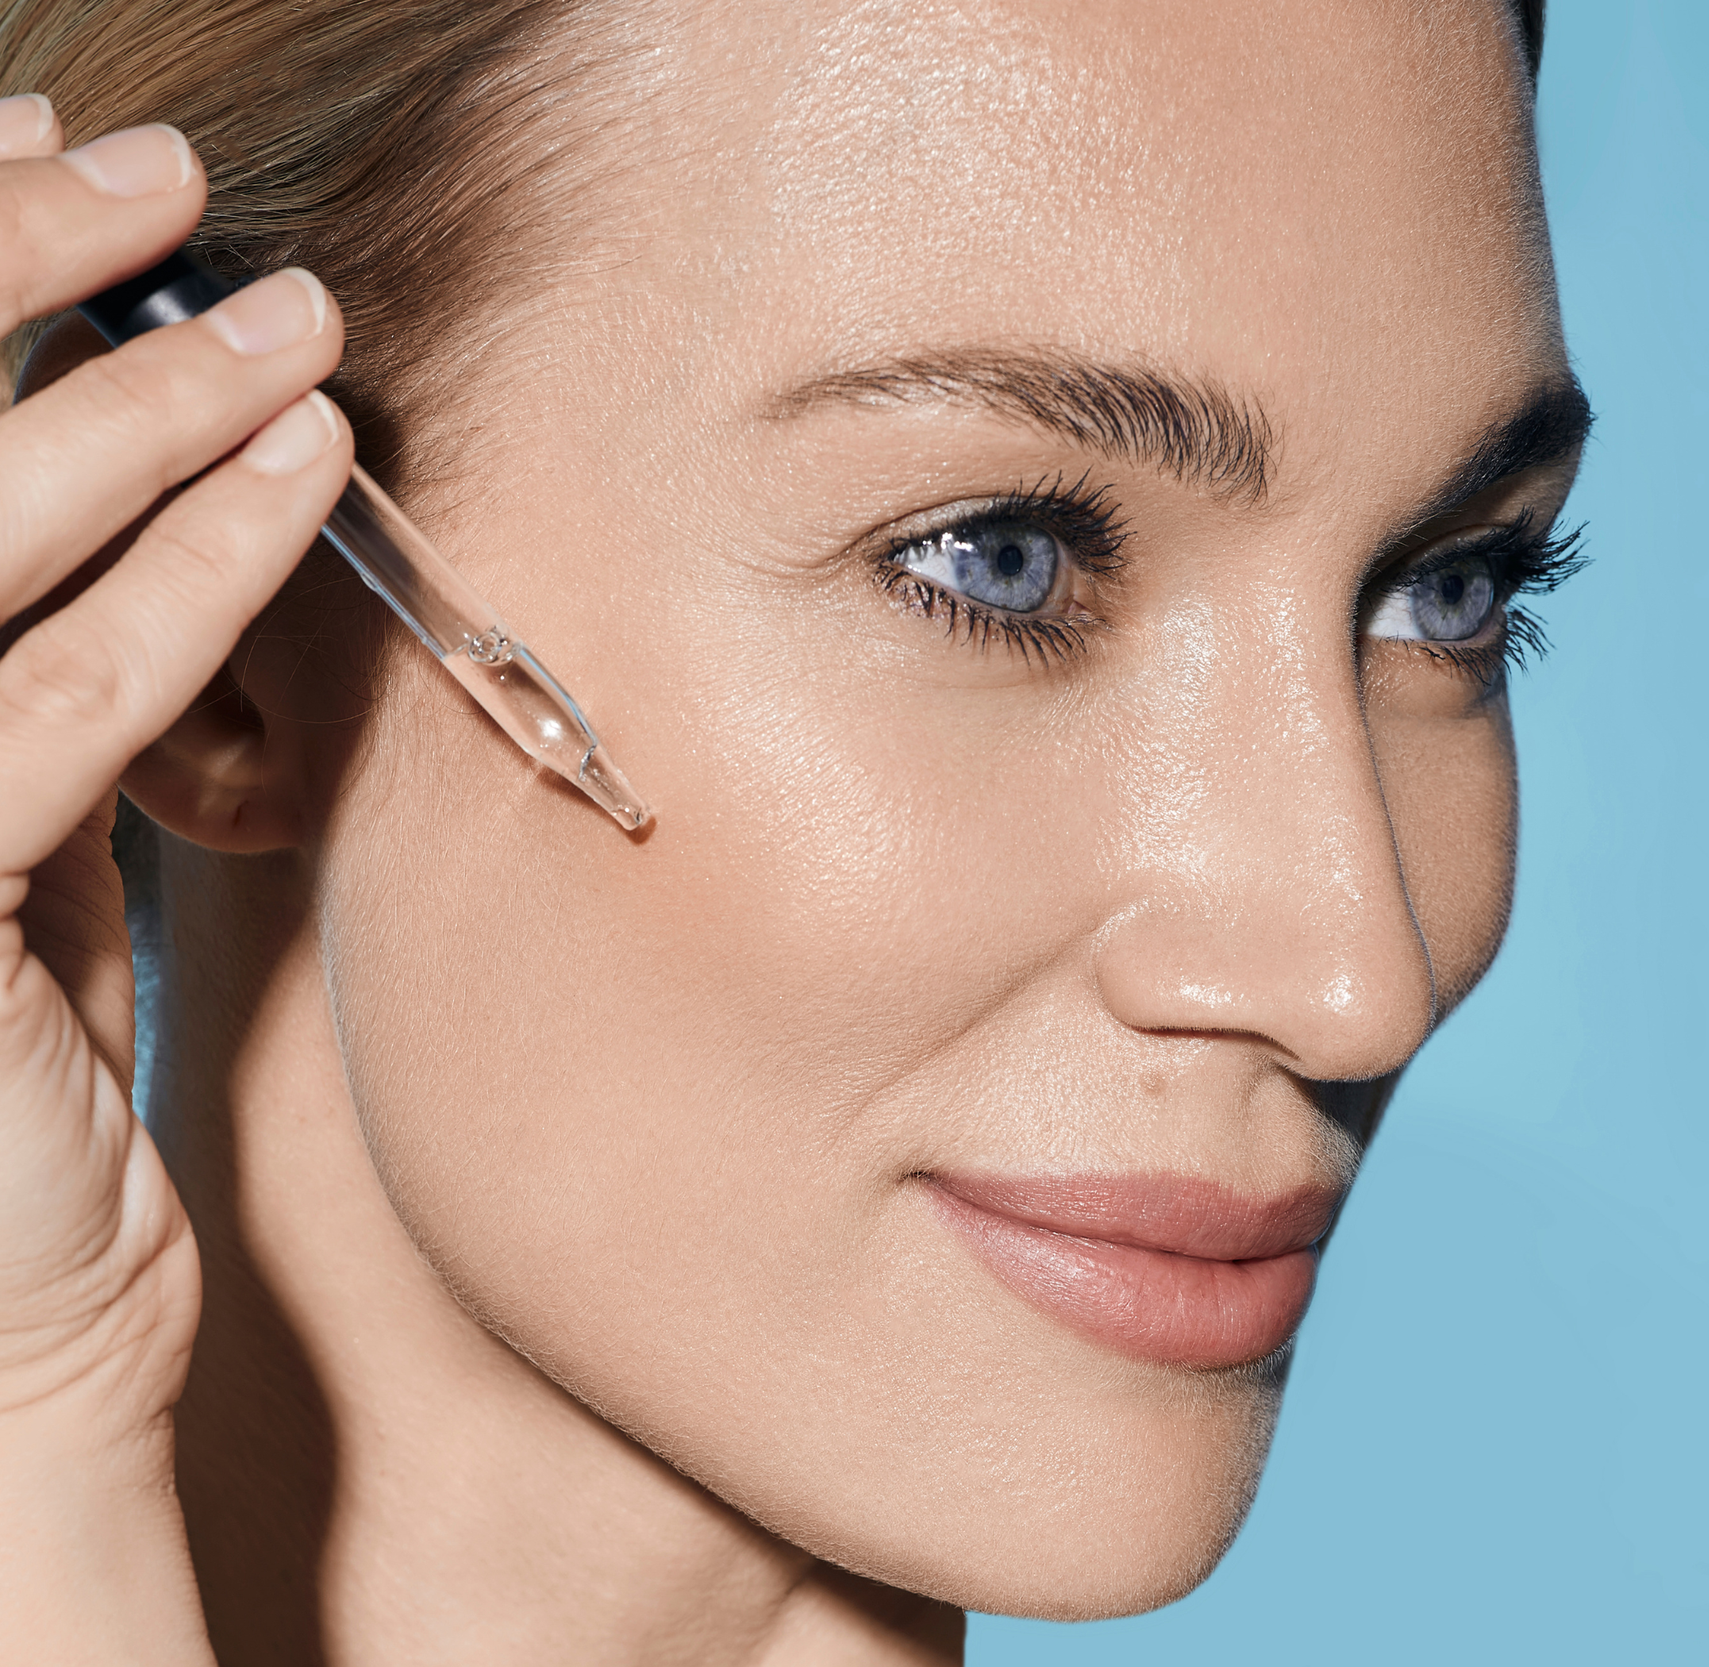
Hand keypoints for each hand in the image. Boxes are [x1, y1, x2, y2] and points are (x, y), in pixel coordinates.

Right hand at [0, 98, 348, 1662]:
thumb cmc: (5, 1108)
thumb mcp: (13, 862)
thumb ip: (40, 698)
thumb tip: (150, 506)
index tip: (36, 163)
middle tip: (148, 175)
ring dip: (130, 410)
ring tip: (290, 320)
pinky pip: (44, 714)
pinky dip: (182, 588)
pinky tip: (296, 487)